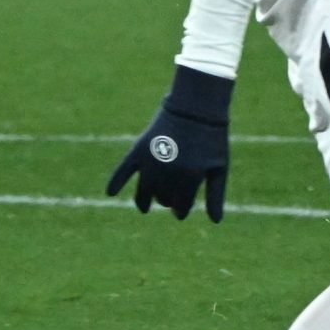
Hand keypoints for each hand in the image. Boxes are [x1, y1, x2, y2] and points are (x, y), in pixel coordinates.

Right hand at [106, 65, 232, 221]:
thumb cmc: (211, 138)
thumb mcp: (219, 166)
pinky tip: (110, 193)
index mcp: (190, 177)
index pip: (181, 205)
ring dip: (145, 200)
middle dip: (166, 202)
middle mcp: (168, 172)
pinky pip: (122, 170)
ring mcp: (151, 161)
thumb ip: (216, 195)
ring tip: (147, 205)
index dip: (181, 211)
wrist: (195, 107)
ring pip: (144, 191)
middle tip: (169, 202)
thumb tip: (215, 221)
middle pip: (162, 199)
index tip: (180, 212)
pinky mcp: (138, 150)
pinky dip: (116, 181)